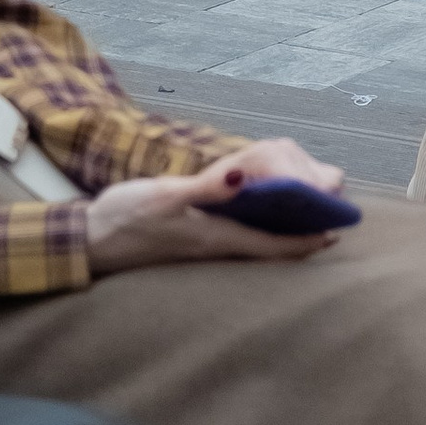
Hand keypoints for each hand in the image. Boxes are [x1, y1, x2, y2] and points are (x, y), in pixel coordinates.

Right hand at [85, 145, 348, 272]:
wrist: (89, 241)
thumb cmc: (124, 218)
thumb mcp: (164, 196)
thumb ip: (203, 188)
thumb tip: (240, 177)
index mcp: (215, 239)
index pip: (272, 246)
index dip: (306, 241)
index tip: (335, 233)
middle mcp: (215, 247)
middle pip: (269, 247)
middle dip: (301, 235)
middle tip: (331, 218)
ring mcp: (204, 246)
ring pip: (254, 241)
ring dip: (282, 230)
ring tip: (308, 213)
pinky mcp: (192, 239)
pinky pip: (236, 235)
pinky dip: (257, 224)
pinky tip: (260, 211)